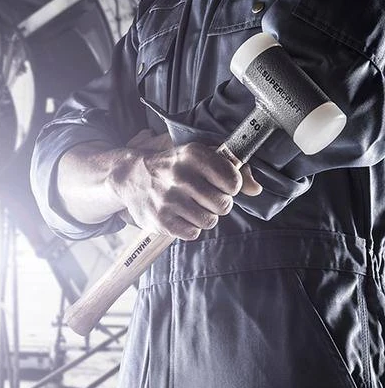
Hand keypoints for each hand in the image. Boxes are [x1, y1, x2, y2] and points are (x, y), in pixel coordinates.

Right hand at [110, 135, 261, 239]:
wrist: (131, 178)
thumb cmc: (174, 167)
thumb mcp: (201, 158)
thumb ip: (234, 170)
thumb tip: (255, 190)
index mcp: (193, 155)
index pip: (233, 181)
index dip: (230, 186)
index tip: (220, 184)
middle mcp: (180, 175)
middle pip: (223, 205)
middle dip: (218, 204)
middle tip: (204, 198)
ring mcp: (168, 199)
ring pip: (209, 221)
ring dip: (204, 217)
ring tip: (192, 207)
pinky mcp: (160, 220)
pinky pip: (193, 233)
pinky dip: (190, 227)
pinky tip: (180, 215)